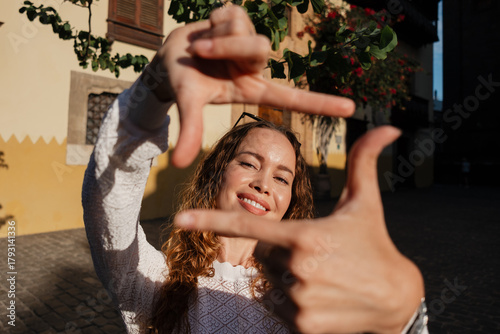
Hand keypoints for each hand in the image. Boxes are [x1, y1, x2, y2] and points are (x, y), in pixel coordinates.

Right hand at [143, 6, 354, 167]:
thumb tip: (176, 165)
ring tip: (200, 46)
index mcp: (252, 89)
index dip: (320, 104)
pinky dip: (212, 21)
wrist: (170, 55)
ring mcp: (251, 41)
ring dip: (215, 37)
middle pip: (260, 49)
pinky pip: (232, 14)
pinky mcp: (242, 19)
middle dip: (225, 48)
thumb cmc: (183, 82)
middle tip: (199, 52)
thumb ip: (189, 132)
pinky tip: (207, 28)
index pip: (292, 98)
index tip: (350, 110)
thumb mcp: (188, 104)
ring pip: (245, 31)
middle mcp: (256, 66)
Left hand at [174, 126, 424, 333]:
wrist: (396, 299)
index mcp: (305, 236)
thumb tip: (389, 125)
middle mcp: (296, 269)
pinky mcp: (302, 327)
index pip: (248, 226)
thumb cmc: (375, 244)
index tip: (179, 219)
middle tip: (316, 255)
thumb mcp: (366, 202)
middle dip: (280, 253)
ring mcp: (298, 301)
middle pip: (262, 256)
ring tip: (321, 278)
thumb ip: (365, 161)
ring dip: (285, 278)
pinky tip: (320, 299)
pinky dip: (291, 303)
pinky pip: (277, 309)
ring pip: (268, 283)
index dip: (211, 221)